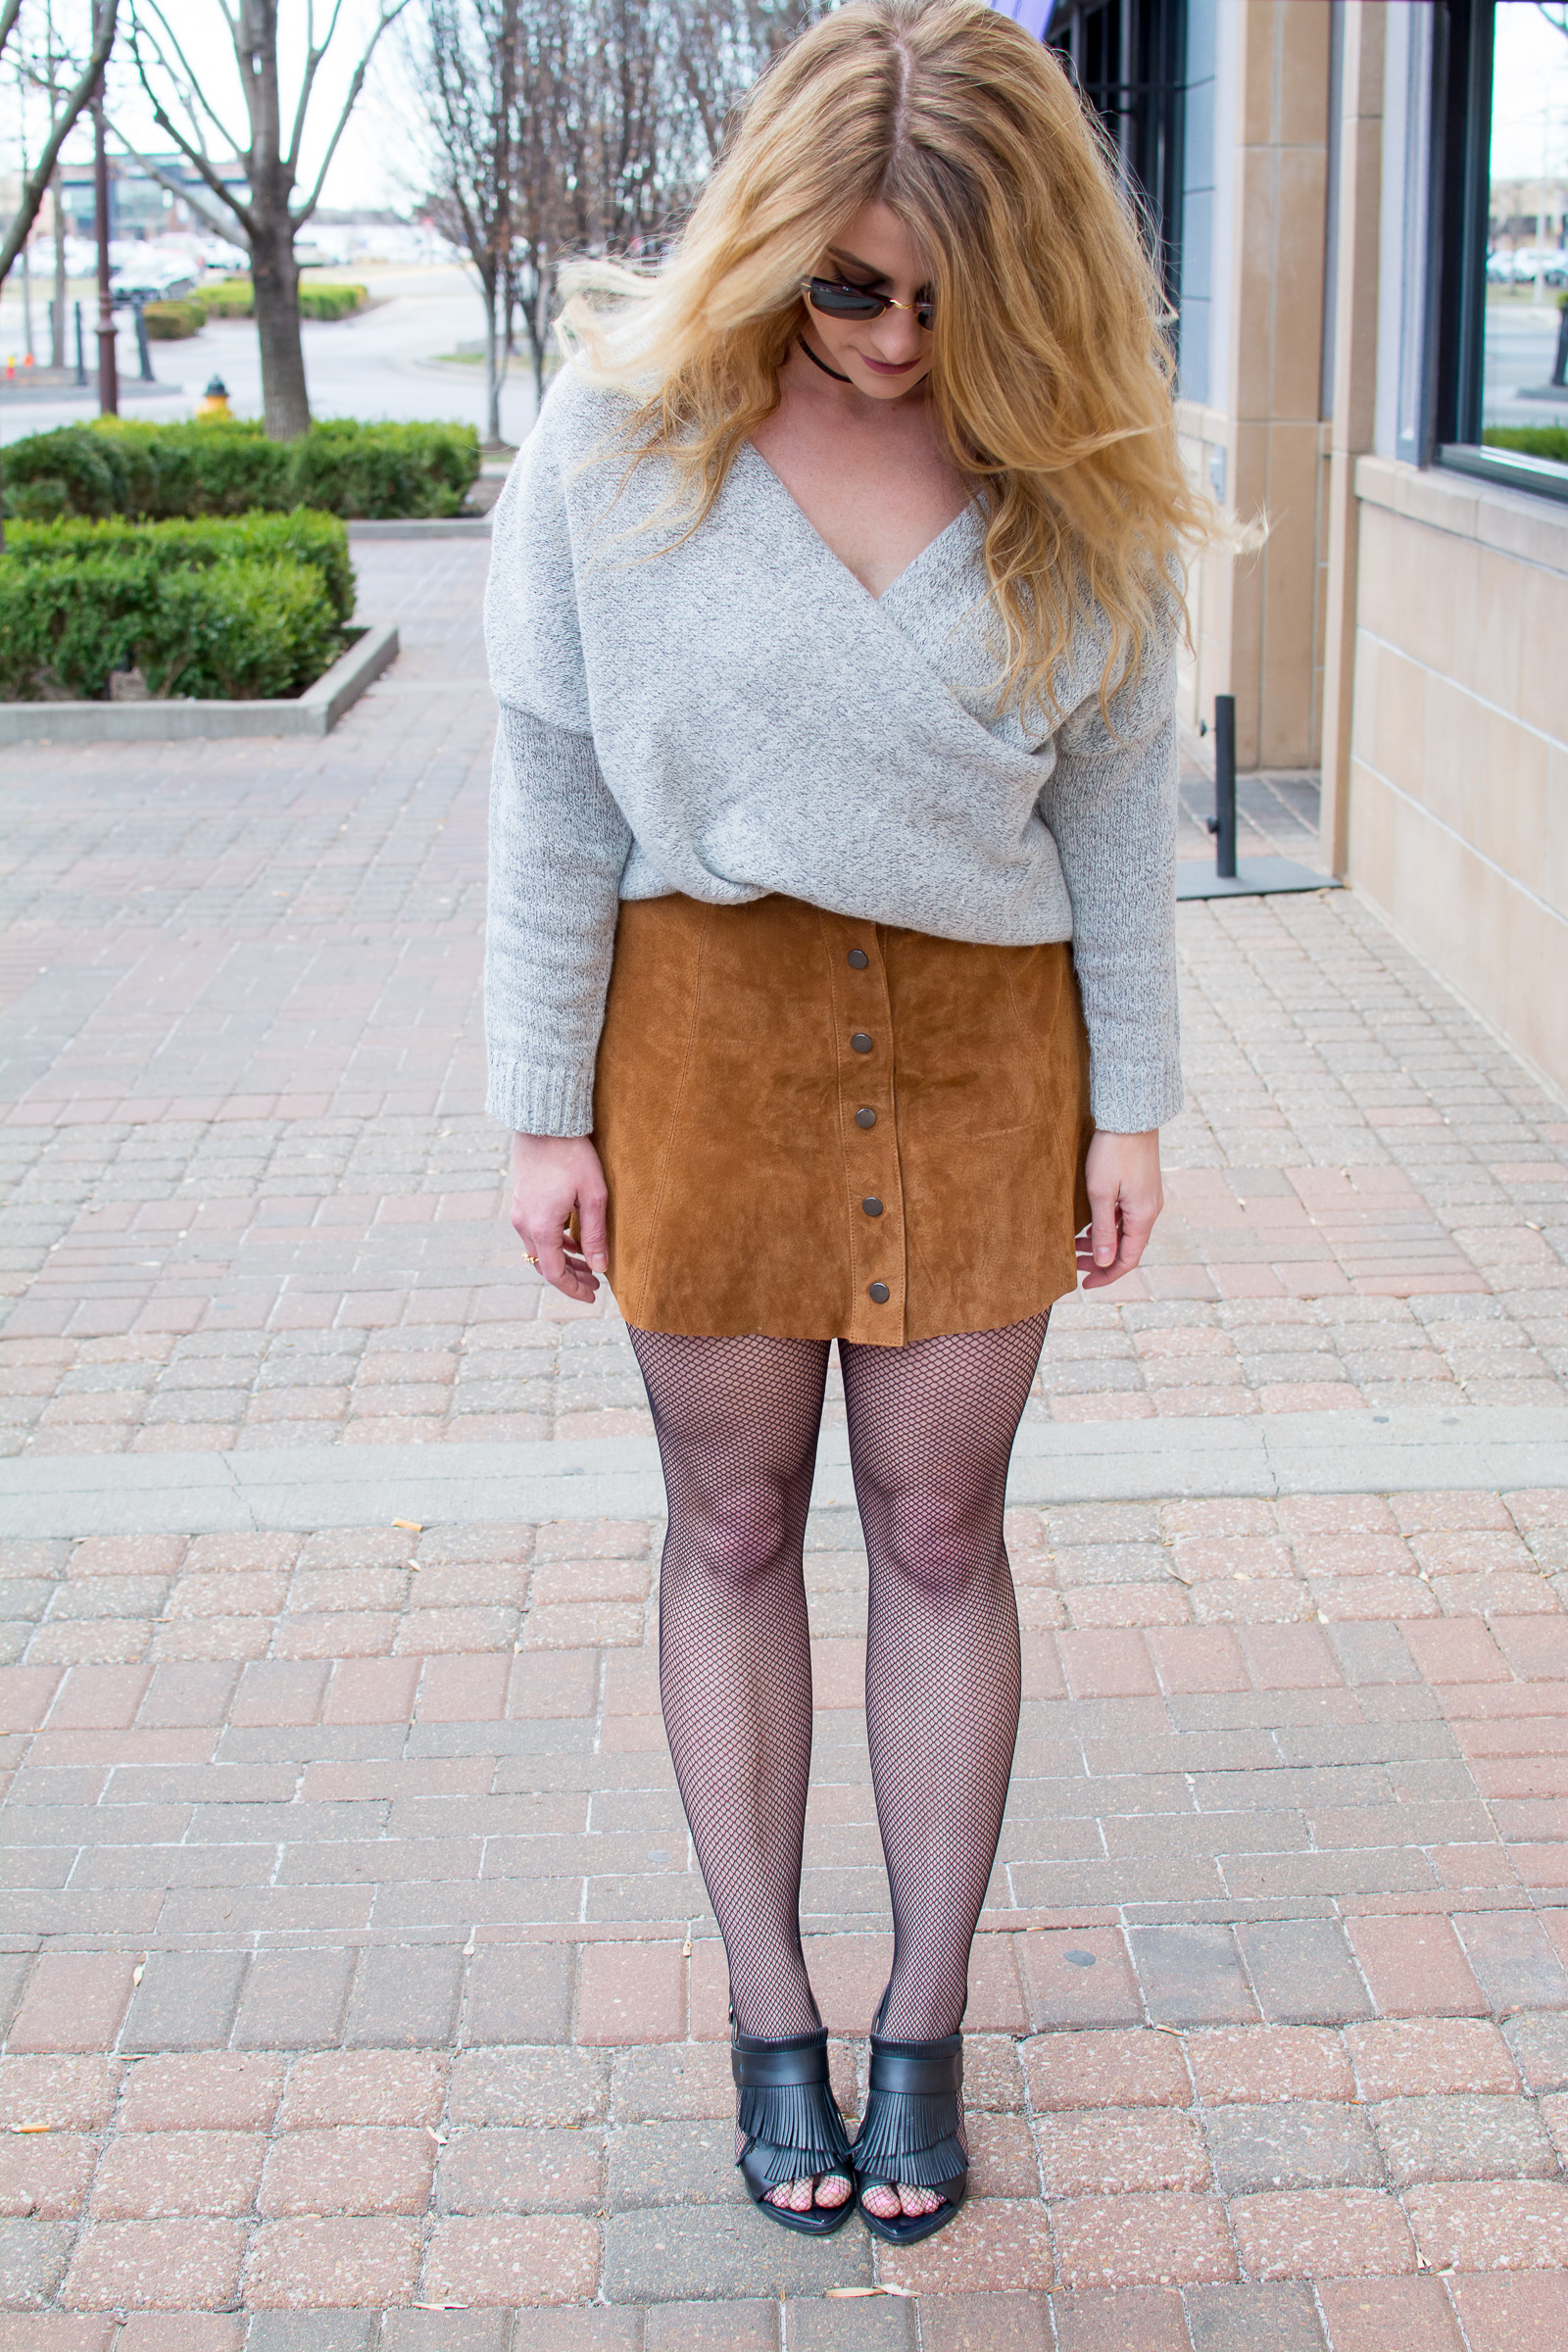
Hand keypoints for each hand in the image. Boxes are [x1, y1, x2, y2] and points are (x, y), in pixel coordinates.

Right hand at [510, 1132, 608, 1302]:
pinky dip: (554, 1243)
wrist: (544, 1122)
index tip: (592, 1296)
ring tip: (588, 1265)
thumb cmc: (573, 1155)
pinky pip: (536, 1233)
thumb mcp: (593, 1196)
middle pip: (545, 1265)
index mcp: (541, 1227)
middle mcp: (524, 1223)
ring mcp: (519, 1212)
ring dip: (563, 1261)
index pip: (554, 1274)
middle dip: (570, 1278)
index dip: (573, 1289)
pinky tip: (574, 1241)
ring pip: (539, 1250)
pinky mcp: (521, 1201)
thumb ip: (595, 1235)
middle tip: (595, 1284)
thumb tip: (600, 1267)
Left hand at [1076, 1129, 1162, 1289]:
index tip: (1084, 1284)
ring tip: (1076, 1245)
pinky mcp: (1142, 1186)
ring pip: (1126, 1232)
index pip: (1128, 1259)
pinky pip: (1127, 1217)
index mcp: (1143, 1216)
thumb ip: (1104, 1230)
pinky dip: (1109, 1226)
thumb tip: (1105, 1262)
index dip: (1107, 1275)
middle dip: (1101, 1260)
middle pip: (1128, 1248)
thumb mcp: (1101, 1193)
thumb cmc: (1112, 1152)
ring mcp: (1148, 1198)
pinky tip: (1090, 1225)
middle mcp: (1150, 1210)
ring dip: (1103, 1242)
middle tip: (1074, 1264)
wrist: (1130, 1115)